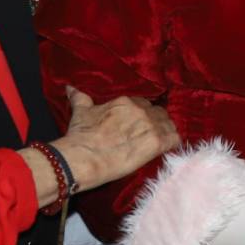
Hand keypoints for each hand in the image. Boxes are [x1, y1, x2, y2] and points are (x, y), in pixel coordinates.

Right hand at [49, 87, 178, 195]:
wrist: (82, 157)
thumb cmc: (80, 135)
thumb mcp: (80, 111)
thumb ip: (80, 98)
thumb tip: (70, 88)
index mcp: (126, 102)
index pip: (143, 104)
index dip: (143, 115)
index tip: (138, 124)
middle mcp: (141, 110)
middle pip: (158, 113)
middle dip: (155, 122)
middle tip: (148, 135)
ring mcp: (150, 126)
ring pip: (169, 125)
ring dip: (166, 132)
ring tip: (159, 143)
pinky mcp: (156, 143)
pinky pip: (174, 139)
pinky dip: (173, 143)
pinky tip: (167, 149)